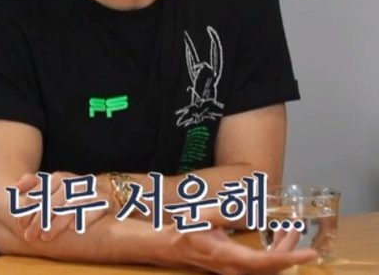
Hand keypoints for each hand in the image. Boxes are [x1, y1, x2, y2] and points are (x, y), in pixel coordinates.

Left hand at [14, 171, 118, 242]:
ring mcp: (90, 191)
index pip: (41, 191)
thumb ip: (33, 183)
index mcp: (59, 178)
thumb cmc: (72, 191)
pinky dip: (83, 218)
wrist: (105, 190)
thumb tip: (13, 187)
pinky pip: (93, 210)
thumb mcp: (53, 184)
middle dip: (40, 219)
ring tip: (46, 237)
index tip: (20, 225)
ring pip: (71, 205)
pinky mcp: (104, 201)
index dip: (29, 208)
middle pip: (54, 200)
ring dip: (57, 222)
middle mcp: (74, 182)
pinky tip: (73, 229)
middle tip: (29, 236)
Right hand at [164, 216, 317, 274]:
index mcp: (230, 257)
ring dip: (282, 249)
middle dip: (290, 249)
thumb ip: (228, 213)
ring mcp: (236, 271)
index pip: (267, 262)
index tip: (311, 253)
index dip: (290, 257)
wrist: (172, 247)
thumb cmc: (186, 230)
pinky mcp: (236, 268)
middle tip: (297, 227)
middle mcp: (236, 269)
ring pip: (268, 267)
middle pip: (272, 266)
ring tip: (290, 229)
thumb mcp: (205, 216)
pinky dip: (273, 252)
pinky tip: (274, 237)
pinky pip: (261, 265)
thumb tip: (253, 214)